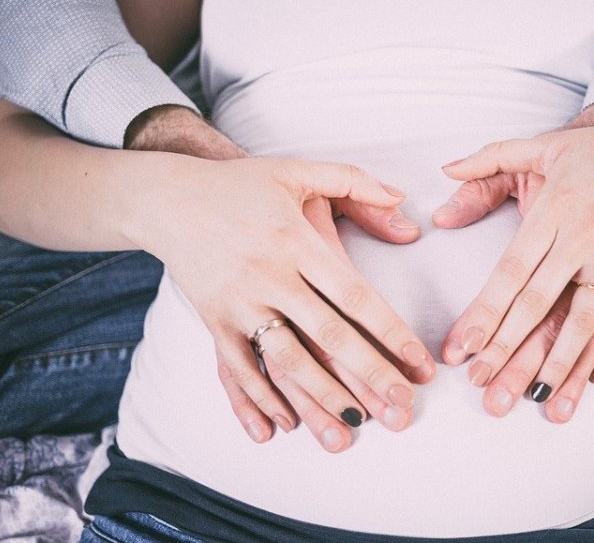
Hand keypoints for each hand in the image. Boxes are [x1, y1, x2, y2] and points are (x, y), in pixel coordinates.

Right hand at [131, 154, 435, 451]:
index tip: (418, 363)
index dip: (391, 332)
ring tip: (352, 429)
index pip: (355, 295)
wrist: (167, 198)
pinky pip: (237, 368)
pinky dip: (258, 399)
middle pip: (328, 336)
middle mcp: (269, 277)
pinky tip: (283, 426)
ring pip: (285, 360)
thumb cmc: (239, 185)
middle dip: (369, 376)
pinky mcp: (212, 320)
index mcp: (296, 243)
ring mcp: (238, 304)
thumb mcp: (297, 171)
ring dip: (320, 398)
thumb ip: (354, 181)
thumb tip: (404, 201)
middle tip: (402, 410)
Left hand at [436, 110, 593, 417]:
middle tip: (481, 383)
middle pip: (538, 302)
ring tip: (537, 396)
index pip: (509, 271)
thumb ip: (490, 158)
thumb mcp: (544, 145)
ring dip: (561, 359)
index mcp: (551, 211)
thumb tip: (443, 170)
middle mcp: (581, 238)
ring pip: (584, 316)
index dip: (483, 312)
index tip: (460, 346)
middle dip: (507, 347)